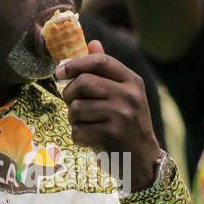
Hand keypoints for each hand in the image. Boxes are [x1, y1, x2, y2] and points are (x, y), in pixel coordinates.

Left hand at [56, 40, 161, 191]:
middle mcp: (129, 95)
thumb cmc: (127, 126)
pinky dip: (78, 137)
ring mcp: (122, 114)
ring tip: (84, 125)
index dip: (76, 63)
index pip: (100, 61)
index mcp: (132, 81)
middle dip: (69, 95)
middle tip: (71, 105)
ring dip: (73, 120)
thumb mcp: (123, 95)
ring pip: (77, 108)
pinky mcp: (112, 134)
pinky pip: (78, 130)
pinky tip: (89, 140)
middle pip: (83, 82)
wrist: (143, 161)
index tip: (60, 72)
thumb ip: (106, 72)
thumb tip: (92, 42)